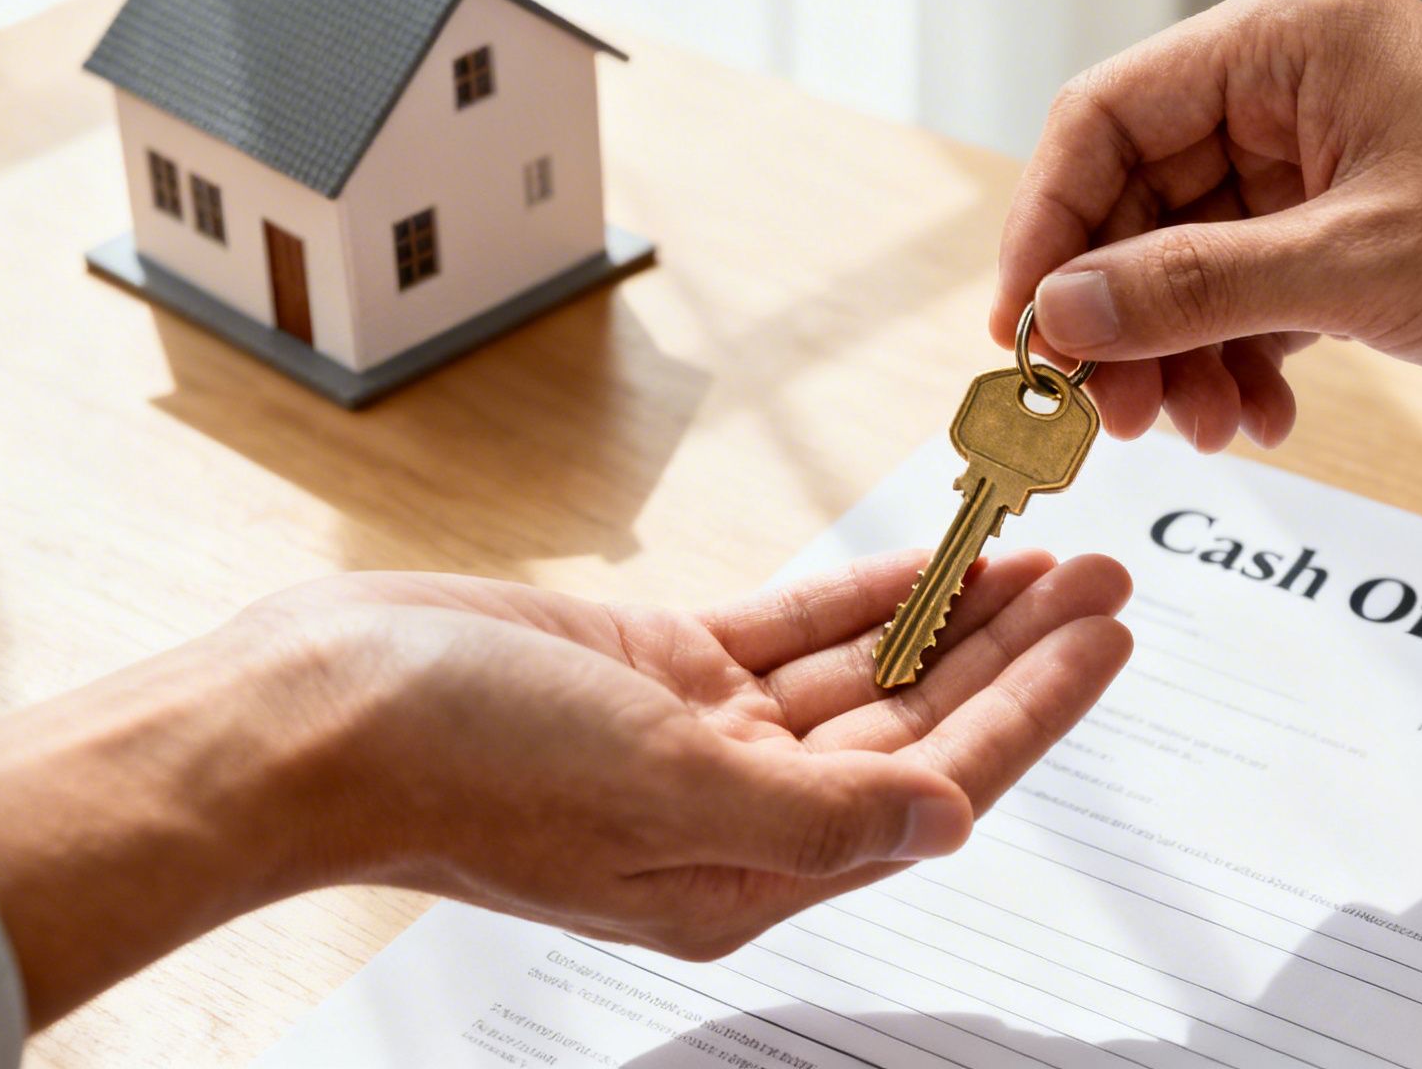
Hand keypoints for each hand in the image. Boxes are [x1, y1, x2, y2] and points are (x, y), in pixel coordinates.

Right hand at [0, 551, 1131, 1024]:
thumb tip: (950, 826)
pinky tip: (923, 558)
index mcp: (752, 868)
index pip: (938, 781)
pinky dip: (859, 592)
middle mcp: (740, 806)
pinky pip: (791, 629)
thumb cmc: (460, 769)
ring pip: (865, 670)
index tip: (1107, 641)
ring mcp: (701, 735)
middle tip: (1101, 580)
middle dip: (1017, 651)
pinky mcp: (659, 669)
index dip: (1036, 710)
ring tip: (1037, 554)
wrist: (314, 716)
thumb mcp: (661, 794)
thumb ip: (820, 816)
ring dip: (949, 613)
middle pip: (920, 721)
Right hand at [992, 0, 1421, 441]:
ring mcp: (1322, 162)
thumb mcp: (1354, 267)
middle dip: (1119, 314)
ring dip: (1178, 352)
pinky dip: (1238, 357)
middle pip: (1137, 199)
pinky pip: (1249, 293)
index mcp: (1284, 43)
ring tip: (1198, 427)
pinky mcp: (1353, 229)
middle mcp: (1292, 90)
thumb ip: (1189, 288)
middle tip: (1107, 413)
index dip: (1045, 230)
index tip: (1021, 333)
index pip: (1102, 119)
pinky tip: (1258, 416)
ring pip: (1188, 260)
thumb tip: (1061, 314)